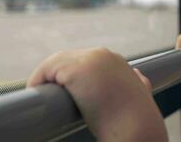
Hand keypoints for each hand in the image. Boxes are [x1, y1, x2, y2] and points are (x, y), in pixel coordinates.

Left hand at [27, 47, 166, 141]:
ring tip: (44, 96)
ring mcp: (88, 60)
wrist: (137, 125)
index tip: (72, 92)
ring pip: (56, 63)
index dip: (75, 76)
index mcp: (117, 60)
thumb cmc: (137, 116)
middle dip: (60, 76)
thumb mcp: (142, 92)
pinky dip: (38, 80)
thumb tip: (140, 77)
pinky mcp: (74, 69)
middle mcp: (103, 55)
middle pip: (69, 59)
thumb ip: (140, 82)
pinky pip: (46, 70)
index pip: (86, 61)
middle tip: (56, 96)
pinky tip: (38, 93)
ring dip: (47, 78)